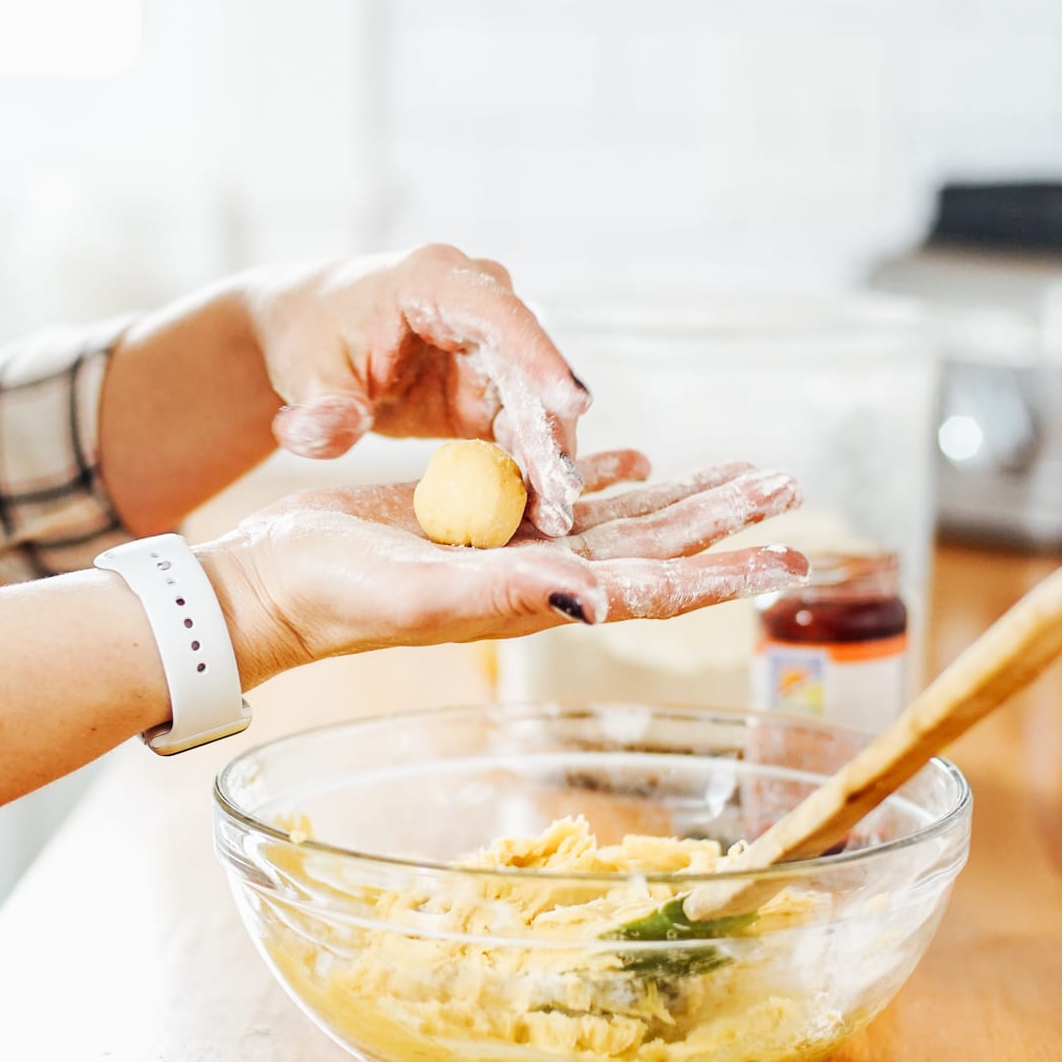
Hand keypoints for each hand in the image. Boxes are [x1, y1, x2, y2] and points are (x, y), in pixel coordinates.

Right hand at [198, 456, 805, 688]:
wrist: (270, 582)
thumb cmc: (334, 596)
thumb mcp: (417, 594)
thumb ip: (506, 594)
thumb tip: (596, 601)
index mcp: (538, 598)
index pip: (654, 587)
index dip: (724, 574)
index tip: (790, 559)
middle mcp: (539, 576)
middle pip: (655, 545)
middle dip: (725, 518)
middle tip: (789, 486)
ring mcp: (511, 544)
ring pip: (620, 515)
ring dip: (684, 495)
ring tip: (742, 473)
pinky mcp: (478, 514)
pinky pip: (559, 491)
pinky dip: (605, 474)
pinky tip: (637, 460)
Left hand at [242, 245, 591, 535]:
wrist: (311, 335)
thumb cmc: (309, 340)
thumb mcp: (305, 374)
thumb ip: (320, 407)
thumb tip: (335, 427)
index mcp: (432, 281)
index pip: (500, 317)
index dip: (540, 358)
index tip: (575, 403)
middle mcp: (478, 304)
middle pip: (531, 369)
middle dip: (550, 433)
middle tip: (563, 494)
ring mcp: (494, 345)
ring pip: (537, 405)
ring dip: (548, 459)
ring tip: (556, 517)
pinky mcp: (495, 386)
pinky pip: (523, 430)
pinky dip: (530, 469)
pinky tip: (540, 512)